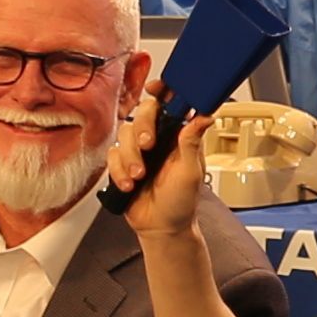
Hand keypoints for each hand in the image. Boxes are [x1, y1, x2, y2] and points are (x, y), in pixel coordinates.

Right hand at [114, 94, 210, 240]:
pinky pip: (112, 155)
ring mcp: (138, 151)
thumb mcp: (191, 172)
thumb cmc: (181, 202)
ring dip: (130, 156)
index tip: (155, 89)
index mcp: (178, 136)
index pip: (168, 105)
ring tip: (139, 176)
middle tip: (147, 146)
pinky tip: (129, 185)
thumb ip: (192, 142)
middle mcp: (158, 138)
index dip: (161, 92)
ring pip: (124, 134)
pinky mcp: (122, 164)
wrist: (161, 227)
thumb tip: (205, 116)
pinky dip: (118, 170)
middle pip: (142, 113)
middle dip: (141, 128)